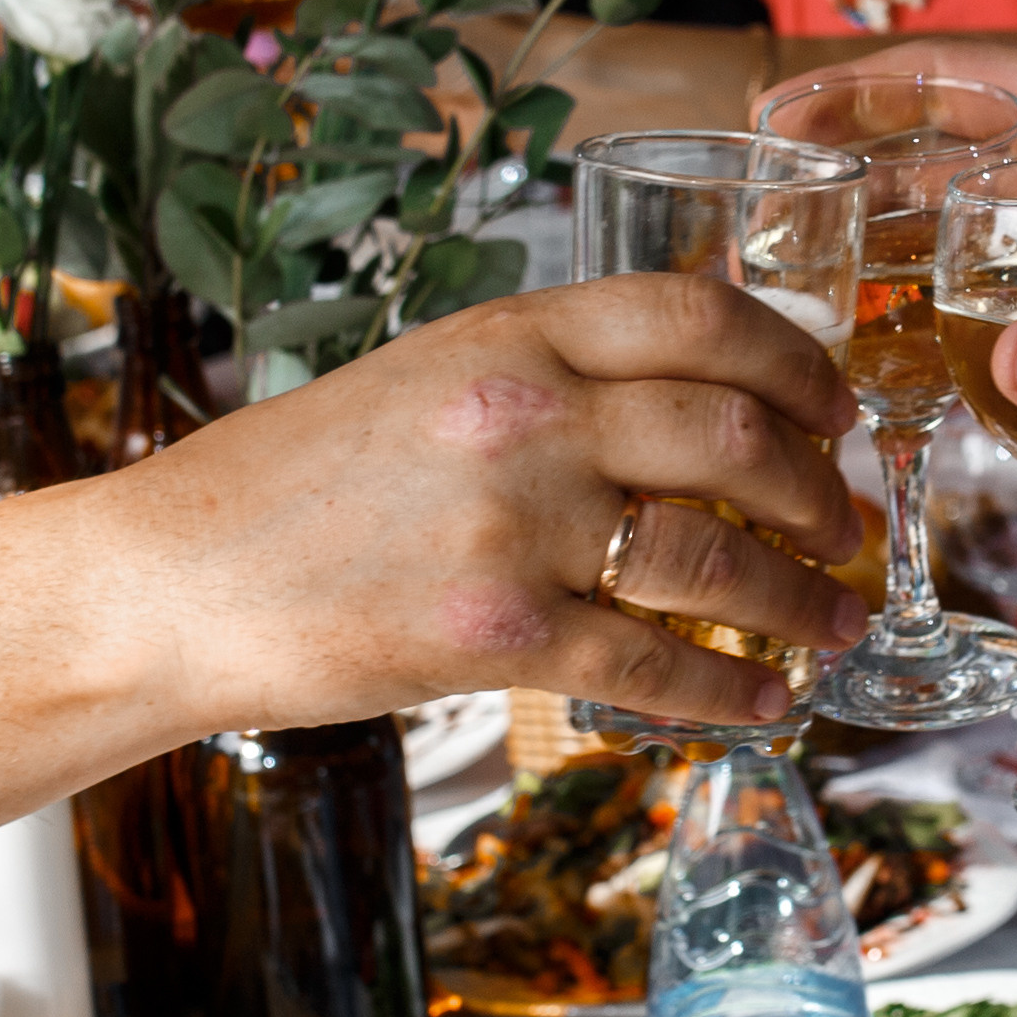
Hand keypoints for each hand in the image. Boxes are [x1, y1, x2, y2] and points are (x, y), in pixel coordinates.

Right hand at [121, 273, 865, 733]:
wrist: (172, 580)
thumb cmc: (292, 483)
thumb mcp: (425, 379)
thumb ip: (544, 380)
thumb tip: (677, 412)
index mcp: (511, 335)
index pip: (700, 314)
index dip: (797, 361)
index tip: (835, 408)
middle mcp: (526, 415)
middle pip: (737, 433)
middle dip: (820, 490)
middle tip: (844, 526)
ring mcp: (515, 525)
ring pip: (715, 557)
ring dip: (801, 597)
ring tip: (833, 622)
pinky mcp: (496, 635)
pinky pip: (654, 664)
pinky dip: (729, 690)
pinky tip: (763, 702)